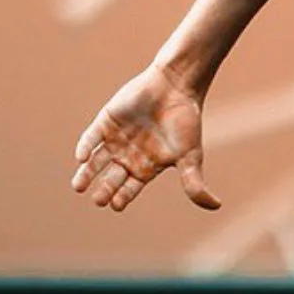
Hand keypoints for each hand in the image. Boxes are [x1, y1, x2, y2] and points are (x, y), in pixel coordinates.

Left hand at [72, 65, 220, 212]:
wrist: (177, 87)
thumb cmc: (186, 122)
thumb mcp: (190, 156)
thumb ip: (195, 182)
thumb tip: (216, 206)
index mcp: (147, 165)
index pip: (129, 188)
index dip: (121, 197)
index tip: (115, 205)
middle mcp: (129, 154)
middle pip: (111, 178)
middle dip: (104, 189)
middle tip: (99, 199)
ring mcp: (116, 138)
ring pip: (96, 161)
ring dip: (86, 173)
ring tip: (78, 187)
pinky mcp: (106, 121)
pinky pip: (91, 137)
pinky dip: (85, 147)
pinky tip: (81, 158)